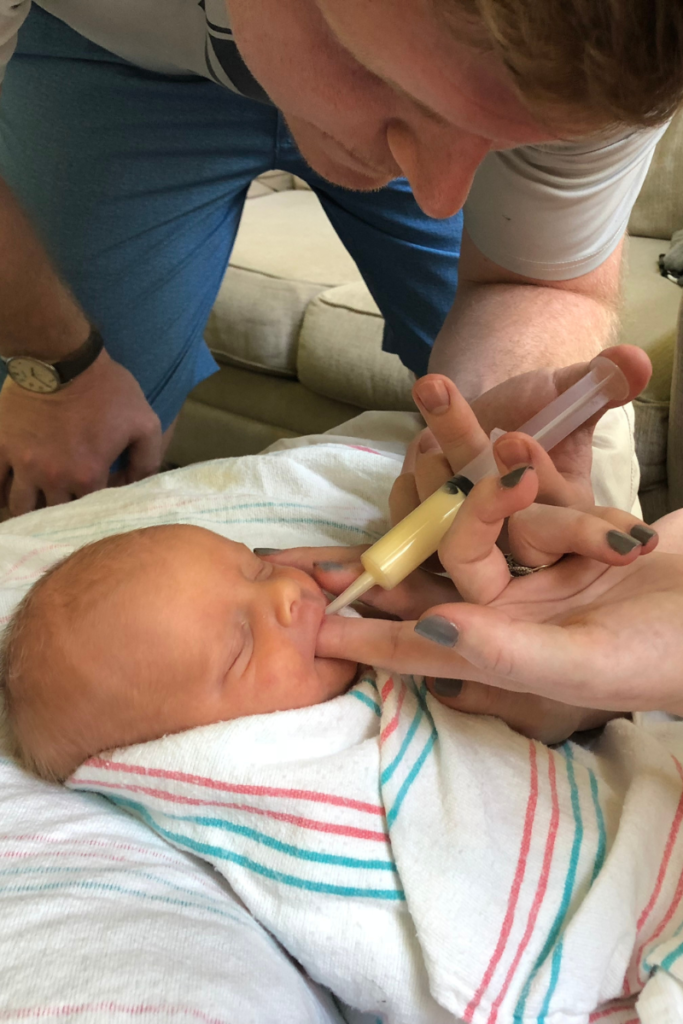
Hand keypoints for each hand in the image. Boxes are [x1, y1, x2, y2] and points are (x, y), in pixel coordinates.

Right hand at [0, 349, 161, 514]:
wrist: (61, 357)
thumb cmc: (107, 389)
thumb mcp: (144, 422)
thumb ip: (147, 461)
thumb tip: (140, 487)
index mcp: (87, 474)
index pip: (93, 510)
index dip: (98, 507)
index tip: (100, 496)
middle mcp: (53, 477)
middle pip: (55, 514)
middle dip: (64, 513)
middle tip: (69, 503)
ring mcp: (22, 464)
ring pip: (20, 507)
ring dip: (31, 509)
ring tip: (40, 503)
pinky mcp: (0, 447)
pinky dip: (1, 491)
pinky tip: (8, 492)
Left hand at [274, 441, 665, 740]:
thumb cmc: (668, 654)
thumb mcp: (585, 659)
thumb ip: (503, 651)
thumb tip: (427, 632)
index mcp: (508, 654)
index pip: (422, 645)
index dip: (368, 636)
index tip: (312, 620)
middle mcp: (517, 614)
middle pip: (446, 561)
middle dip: (413, 517)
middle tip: (380, 469)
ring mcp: (546, 572)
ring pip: (486, 513)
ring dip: (462, 461)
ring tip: (431, 403)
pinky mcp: (578, 536)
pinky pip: (536, 493)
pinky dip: (521, 457)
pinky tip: (501, 419)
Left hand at [389, 344, 651, 524]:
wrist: (490, 411)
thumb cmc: (536, 408)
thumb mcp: (567, 392)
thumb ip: (600, 382)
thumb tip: (633, 360)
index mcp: (566, 515)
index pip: (560, 516)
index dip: (536, 480)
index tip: (514, 439)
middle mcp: (520, 542)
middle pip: (502, 530)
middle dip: (483, 490)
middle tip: (467, 439)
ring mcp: (473, 547)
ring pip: (450, 531)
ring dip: (439, 478)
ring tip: (434, 429)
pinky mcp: (432, 543)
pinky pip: (413, 529)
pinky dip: (408, 492)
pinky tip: (420, 452)